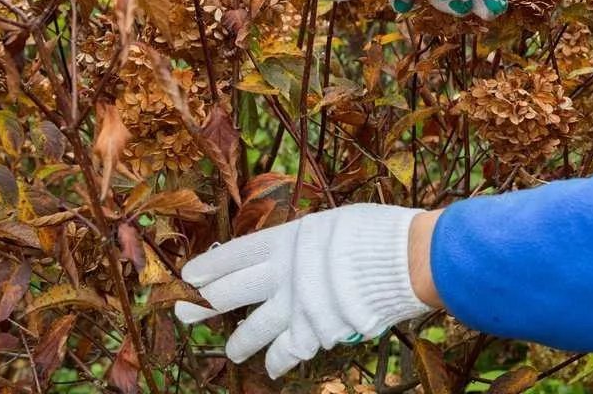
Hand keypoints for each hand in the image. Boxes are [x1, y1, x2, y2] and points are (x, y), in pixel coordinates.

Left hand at [174, 204, 436, 378]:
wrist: (406, 258)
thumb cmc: (373, 232)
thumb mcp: (330, 224)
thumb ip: (303, 243)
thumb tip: (291, 252)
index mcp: (285, 240)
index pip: (235, 255)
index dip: (210, 267)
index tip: (189, 276)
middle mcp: (283, 274)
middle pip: (232, 292)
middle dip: (205, 305)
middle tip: (186, 313)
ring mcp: (297, 306)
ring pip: (253, 329)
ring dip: (240, 342)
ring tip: (233, 351)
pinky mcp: (317, 332)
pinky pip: (288, 351)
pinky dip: (279, 361)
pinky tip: (273, 368)